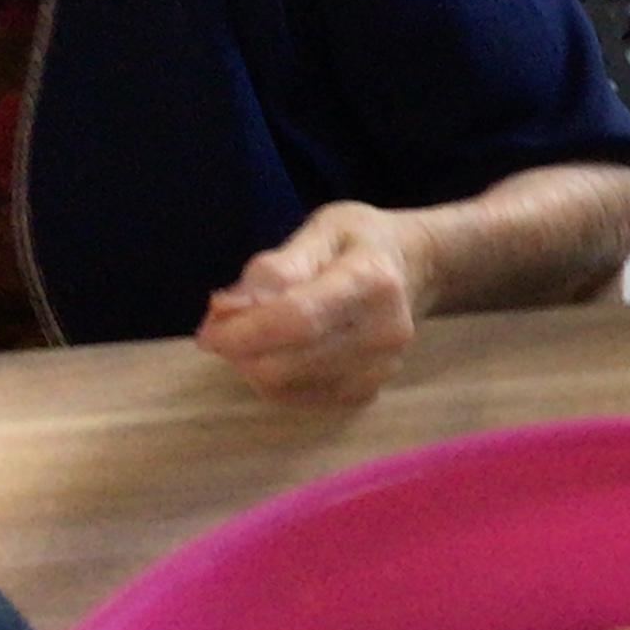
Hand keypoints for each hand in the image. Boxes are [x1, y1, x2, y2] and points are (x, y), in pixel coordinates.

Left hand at [194, 202, 429, 404]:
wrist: (421, 268)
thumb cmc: (362, 242)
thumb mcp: (322, 229)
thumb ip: (277, 267)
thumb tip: (229, 308)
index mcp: (370, 280)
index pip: (298, 319)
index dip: (243, 331)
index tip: (208, 330)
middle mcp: (382, 331)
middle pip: (286, 363)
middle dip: (239, 351)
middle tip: (223, 328)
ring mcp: (380, 367)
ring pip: (286, 386)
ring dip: (252, 365)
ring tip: (253, 336)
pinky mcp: (369, 390)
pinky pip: (299, 400)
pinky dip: (273, 381)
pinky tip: (278, 354)